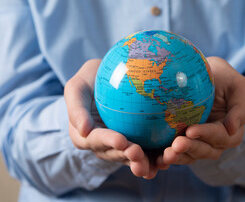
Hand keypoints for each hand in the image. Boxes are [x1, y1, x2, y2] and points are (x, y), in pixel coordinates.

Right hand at [64, 59, 166, 178]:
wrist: (108, 78)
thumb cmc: (90, 79)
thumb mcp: (77, 87)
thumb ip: (76, 107)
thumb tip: (83, 130)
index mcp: (84, 135)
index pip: (96, 139)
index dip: (108, 142)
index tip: (122, 140)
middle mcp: (102, 144)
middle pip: (115, 154)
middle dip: (127, 157)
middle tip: (139, 154)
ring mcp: (120, 145)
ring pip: (130, 158)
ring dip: (142, 163)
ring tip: (155, 166)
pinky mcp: (136, 142)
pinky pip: (145, 152)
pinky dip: (154, 158)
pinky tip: (167, 159)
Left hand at [163, 57, 244, 163]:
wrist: (200, 72)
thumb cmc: (222, 76)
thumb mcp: (237, 85)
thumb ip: (240, 107)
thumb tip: (233, 128)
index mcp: (232, 129)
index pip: (222, 136)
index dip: (207, 135)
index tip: (190, 130)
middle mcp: (216, 140)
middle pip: (207, 150)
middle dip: (192, 148)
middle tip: (176, 145)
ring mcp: (199, 142)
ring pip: (192, 155)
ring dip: (180, 156)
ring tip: (167, 155)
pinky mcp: (184, 141)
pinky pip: (179, 153)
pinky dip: (170, 156)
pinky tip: (158, 158)